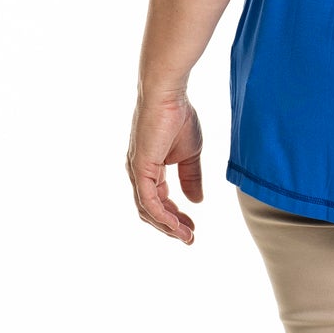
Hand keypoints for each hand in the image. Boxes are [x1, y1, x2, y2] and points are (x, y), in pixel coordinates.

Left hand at [127, 90, 202, 243]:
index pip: (159, 201)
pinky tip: (177, 225)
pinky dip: (163, 216)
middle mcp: (139, 173)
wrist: (169, 94)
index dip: (176, 217)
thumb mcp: (190, 154)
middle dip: (171, 227)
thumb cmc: (178, 116)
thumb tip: (196, 201)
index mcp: (149, 168)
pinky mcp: (140, 167)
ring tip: (187, 236)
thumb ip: (191, 177)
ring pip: (148, 210)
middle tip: (190, 238)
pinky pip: (149, 201)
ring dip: (168, 226)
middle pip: (151, 211)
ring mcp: (137, 171)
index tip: (193, 229)